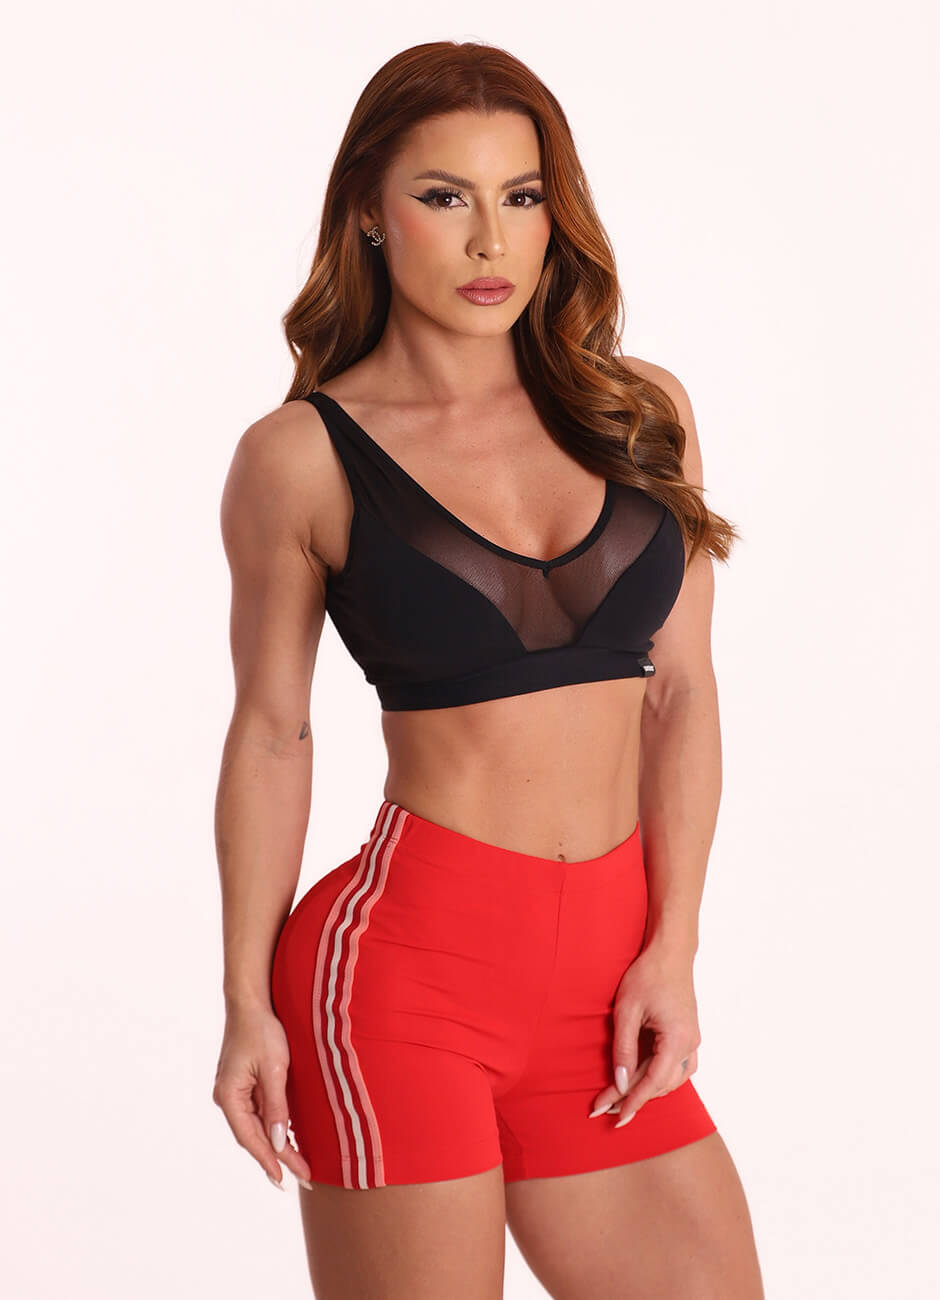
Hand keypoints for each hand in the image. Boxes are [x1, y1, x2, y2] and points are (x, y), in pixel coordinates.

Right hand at [212, 1004, 313, 1189]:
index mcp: (229, 1096)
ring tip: (300, 1164)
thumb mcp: (274, 1069)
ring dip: (277, 1144)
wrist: (251, 1002)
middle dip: (278, 1157)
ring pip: (257, 1126)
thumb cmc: (262, 1030)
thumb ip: (276, 1107)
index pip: (250, 1138)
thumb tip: (278, 1142)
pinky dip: (274, 1126)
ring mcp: (234, 1091)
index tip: (284, 1180)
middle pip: (254, 1136)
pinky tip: (288, 1138)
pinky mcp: (244, 1084)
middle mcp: (227, 1098)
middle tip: (302, 1177)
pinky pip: (259, 1112)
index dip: (268, 1161)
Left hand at [589, 946, 700, 1125]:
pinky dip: (659, 1077)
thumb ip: (624, 1048)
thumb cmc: (647, 975)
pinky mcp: (688, 1035)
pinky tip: (641, 1079)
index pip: (653, 1081)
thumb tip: (620, 1083)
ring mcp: (692, 1040)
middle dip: (633, 1097)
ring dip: (646, 1089)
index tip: (616, 1118)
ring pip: (672, 1079)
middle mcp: (690, 1044)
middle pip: (661, 1083)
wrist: (670, 952)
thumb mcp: (627, 1010)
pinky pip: (677, 1067)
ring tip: (618, 1098)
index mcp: (678, 1039)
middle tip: (604, 1108)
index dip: (634, 1102)